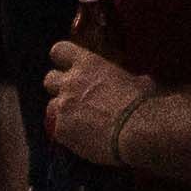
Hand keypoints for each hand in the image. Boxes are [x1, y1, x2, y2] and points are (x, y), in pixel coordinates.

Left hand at [45, 40, 147, 167]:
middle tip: (74, 97)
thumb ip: (124, 80)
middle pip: (49, 79)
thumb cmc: (142, 103)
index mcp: (88, 64)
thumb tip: (134, 83)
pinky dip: (67, 133)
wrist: (134, 131)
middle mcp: (70, 82)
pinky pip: (56, 129)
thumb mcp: (138, 81)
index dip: (63, 59)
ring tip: (79, 121)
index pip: (60, 51)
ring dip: (62, 111)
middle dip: (59, 87)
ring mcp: (63, 106)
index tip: (70, 66)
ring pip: (50, 106)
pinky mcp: (60, 130)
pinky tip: (82, 139)